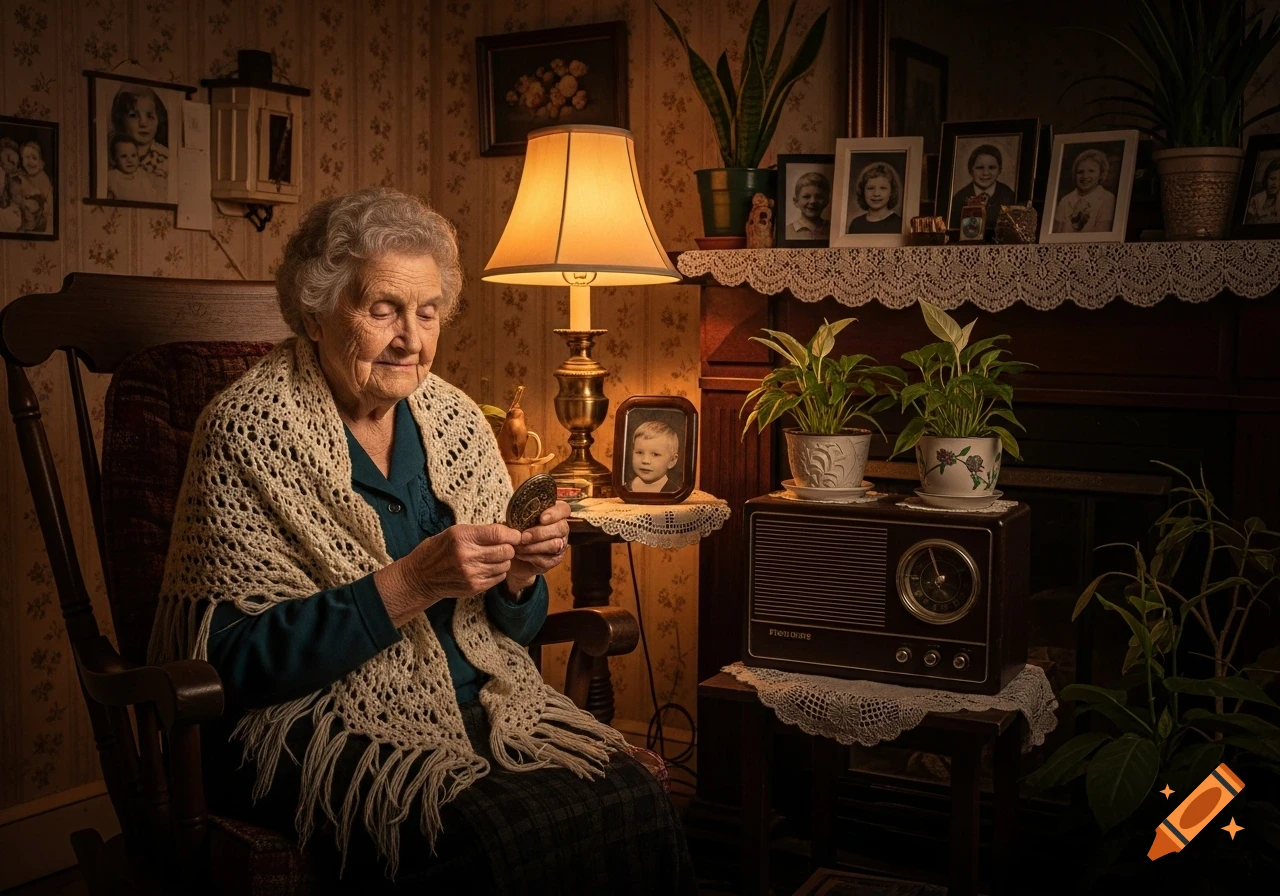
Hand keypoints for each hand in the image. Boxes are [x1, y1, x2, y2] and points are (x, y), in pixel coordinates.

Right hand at [376, 523, 521, 625]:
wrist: (421, 577)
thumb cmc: (438, 550)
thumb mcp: (455, 532)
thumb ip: (480, 531)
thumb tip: (507, 529)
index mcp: (462, 537)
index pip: (498, 533)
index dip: (512, 534)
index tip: (515, 534)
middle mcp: (468, 556)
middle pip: (506, 550)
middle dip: (509, 547)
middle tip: (505, 545)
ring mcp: (472, 574)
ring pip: (505, 565)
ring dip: (503, 560)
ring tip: (493, 557)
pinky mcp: (475, 587)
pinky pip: (499, 577)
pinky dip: (498, 571)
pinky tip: (487, 567)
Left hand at [505, 501, 570, 594]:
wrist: (514, 550)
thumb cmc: (518, 529)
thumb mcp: (519, 518)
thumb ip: (523, 514)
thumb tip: (517, 512)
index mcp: (555, 513)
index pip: (564, 509)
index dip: (555, 513)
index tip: (541, 518)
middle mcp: (561, 528)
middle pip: (561, 528)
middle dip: (540, 533)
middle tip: (524, 537)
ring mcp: (560, 545)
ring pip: (555, 545)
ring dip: (534, 547)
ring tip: (519, 546)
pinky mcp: (554, 560)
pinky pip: (546, 559)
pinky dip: (531, 556)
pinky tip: (520, 554)